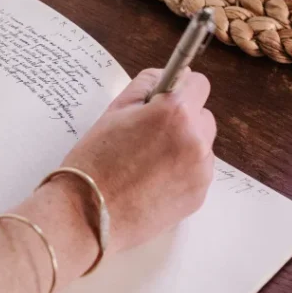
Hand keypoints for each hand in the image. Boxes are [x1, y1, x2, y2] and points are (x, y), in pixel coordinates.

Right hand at [59, 68, 215, 254]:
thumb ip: (146, 86)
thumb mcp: (114, 110)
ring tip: (148, 162)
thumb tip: (167, 78)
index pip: (198, 83)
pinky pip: (197, 172)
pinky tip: (152, 181)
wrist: (89, 214)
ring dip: (184, 146)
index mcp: (175, 112)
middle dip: (183, 119)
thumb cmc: (95, 160)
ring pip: (202, 145)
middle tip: (149, 134)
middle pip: (203, 115)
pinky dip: (181, 172)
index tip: (165, 99)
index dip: (180, 88)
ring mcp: (201, 171)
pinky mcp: (199, 196)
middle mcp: (196, 139)